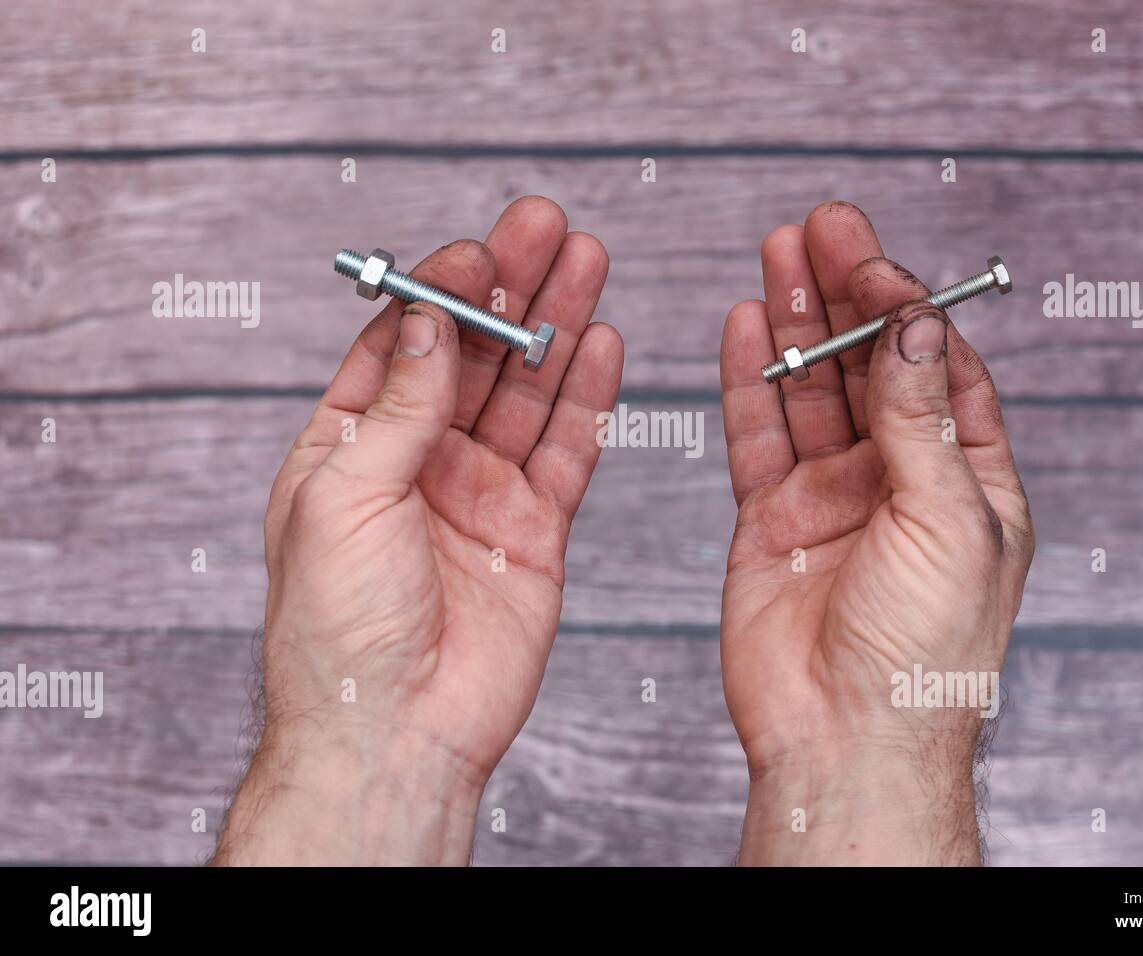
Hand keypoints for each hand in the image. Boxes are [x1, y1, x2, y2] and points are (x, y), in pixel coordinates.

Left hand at [214, 197, 622, 864]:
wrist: (395, 731)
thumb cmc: (337, 631)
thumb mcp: (344, 494)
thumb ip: (398, 405)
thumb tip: (430, 324)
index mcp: (350, 448)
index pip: (403, 347)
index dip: (442, 292)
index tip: (480, 249)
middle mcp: (419, 462)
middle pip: (475, 356)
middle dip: (510, 289)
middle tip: (546, 226)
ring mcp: (481, 494)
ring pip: (528, 392)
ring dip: (557, 326)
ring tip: (586, 261)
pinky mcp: (535, 530)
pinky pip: (568, 451)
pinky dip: (588, 398)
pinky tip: (603, 343)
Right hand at [719, 202, 1033, 864]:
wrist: (846, 737)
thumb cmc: (924, 651)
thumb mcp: (948, 519)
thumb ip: (923, 417)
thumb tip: (917, 324)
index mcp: (966, 478)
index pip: (938, 366)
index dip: (905, 304)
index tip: (870, 255)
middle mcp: (899, 478)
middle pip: (870, 362)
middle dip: (846, 292)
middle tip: (820, 226)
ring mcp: (832, 496)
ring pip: (811, 388)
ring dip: (796, 321)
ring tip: (779, 253)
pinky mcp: (771, 518)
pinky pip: (758, 434)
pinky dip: (749, 380)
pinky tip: (745, 326)